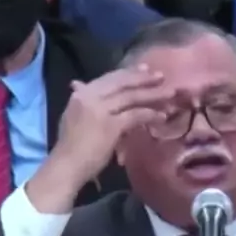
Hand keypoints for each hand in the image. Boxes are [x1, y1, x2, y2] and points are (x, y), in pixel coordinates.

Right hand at [54, 65, 172, 191]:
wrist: (66, 165)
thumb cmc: (70, 147)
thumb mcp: (72, 116)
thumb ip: (83, 101)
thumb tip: (78, 85)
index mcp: (81, 94)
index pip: (108, 78)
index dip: (128, 73)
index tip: (144, 70)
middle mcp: (90, 97)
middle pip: (121, 83)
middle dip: (143, 79)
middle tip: (161, 77)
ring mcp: (100, 110)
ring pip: (131, 97)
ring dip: (152, 95)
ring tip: (169, 94)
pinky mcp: (111, 126)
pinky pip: (135, 116)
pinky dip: (150, 115)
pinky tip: (161, 117)